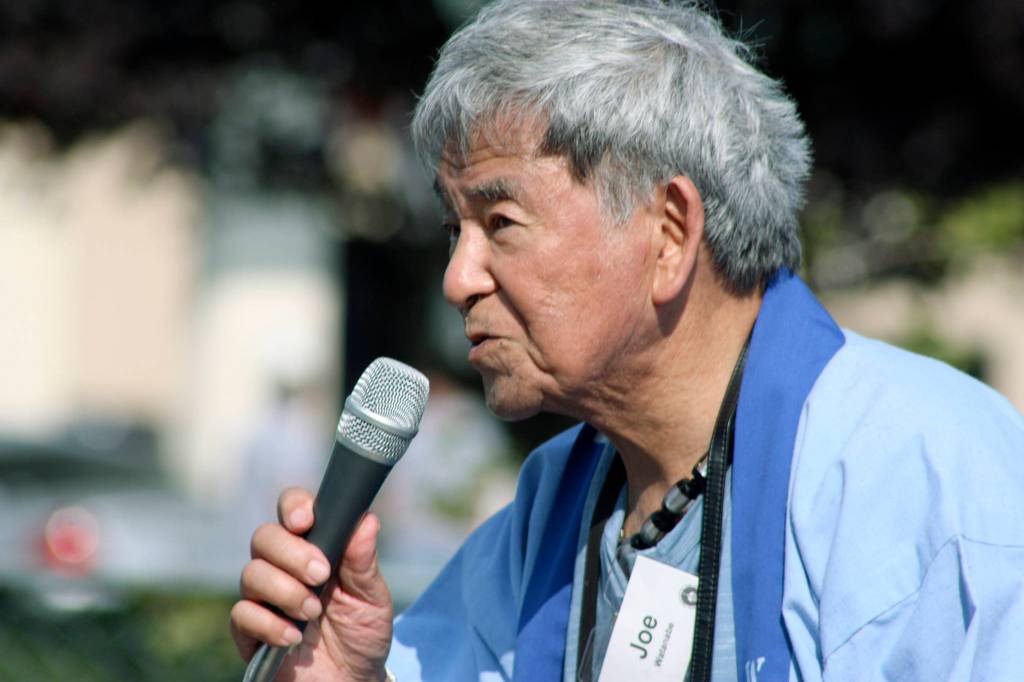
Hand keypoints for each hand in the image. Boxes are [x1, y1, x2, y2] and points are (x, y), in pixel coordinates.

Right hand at [230, 487, 393, 681]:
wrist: (351, 681)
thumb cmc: (361, 633)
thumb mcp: (371, 597)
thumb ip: (363, 561)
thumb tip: (366, 520)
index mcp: (313, 547)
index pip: (292, 510)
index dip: (293, 507)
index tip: (307, 521)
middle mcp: (283, 567)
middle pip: (265, 537)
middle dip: (292, 554)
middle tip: (321, 575)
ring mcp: (264, 598)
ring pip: (251, 573)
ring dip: (285, 591)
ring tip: (313, 612)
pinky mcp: (250, 631)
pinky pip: (242, 615)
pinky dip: (269, 624)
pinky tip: (293, 637)